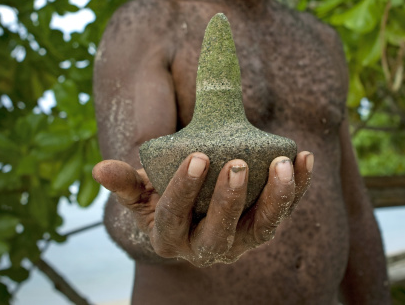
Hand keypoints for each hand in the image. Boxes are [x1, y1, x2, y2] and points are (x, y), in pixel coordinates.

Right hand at [92, 151, 313, 266]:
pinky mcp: (263, 228)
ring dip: (276, 197)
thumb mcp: (143, 192)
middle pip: (220, 231)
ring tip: (284, 162)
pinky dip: (297, 186)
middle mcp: (206, 246)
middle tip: (236, 163)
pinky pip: (284, 210)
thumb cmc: (164, 198)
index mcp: (170, 236)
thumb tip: (100, 169)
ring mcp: (239, 241)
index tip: (196, 157)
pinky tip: (304, 158)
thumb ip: (127, 181)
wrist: (194, 213)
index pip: (175, 216)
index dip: (184, 189)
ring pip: (262, 227)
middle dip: (228, 200)